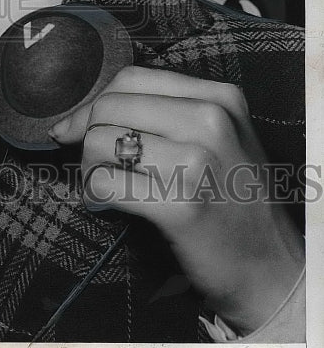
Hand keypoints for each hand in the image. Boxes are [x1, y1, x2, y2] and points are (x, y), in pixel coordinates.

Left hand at [48, 66, 303, 334]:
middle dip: (87, 135)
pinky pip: (106, 183)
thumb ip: (163, 114)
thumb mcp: (219, 138)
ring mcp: (197, 161)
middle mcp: (211, 120)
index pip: (131, 78)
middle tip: (95, 164)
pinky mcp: (180, 205)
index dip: (95, 103)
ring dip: (89, 168)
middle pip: (110, 106)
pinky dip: (95, 194)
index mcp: (219, 97)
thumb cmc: (233, 200)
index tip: (79, 128)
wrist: (271, 269)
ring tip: (107, 186)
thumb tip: (76, 118)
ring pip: (99, 142)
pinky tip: (107, 204)